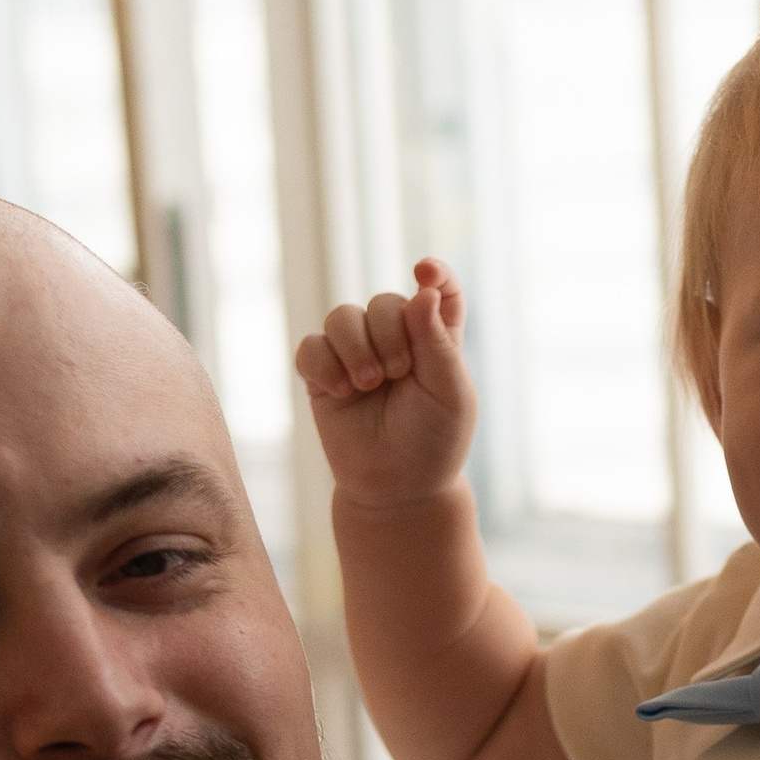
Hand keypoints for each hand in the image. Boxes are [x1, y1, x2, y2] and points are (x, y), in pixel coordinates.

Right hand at [298, 257, 479, 507]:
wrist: (397, 488)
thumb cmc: (433, 441)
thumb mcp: (449, 392)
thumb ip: (437, 341)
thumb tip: (422, 289)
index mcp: (436, 339)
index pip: (439, 290)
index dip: (435, 273)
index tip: (424, 271)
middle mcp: (395, 340)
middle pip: (383, 302)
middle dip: (388, 333)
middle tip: (396, 374)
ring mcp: (356, 355)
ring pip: (341, 317)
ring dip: (354, 347)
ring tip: (367, 384)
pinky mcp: (323, 376)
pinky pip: (310, 347)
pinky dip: (323, 364)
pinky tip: (340, 391)